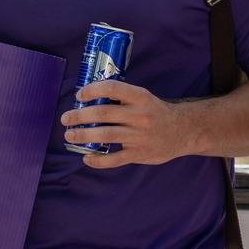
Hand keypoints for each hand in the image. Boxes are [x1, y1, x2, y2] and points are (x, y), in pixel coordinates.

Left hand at [59, 80, 194, 169]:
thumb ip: (122, 98)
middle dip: (80, 116)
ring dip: (83, 135)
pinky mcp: (139, 154)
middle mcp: (139, 115)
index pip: (112, 88)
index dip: (92, 90)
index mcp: (140, 97)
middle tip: (66, 119)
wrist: (183, 131)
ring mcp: (139, 136)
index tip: (79, 95)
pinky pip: (114, 159)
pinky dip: (98, 160)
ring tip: (70, 136)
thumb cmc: (157, 112)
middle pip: (103, 113)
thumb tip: (90, 98)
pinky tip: (87, 158)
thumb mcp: (144, 98)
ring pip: (105, 134)